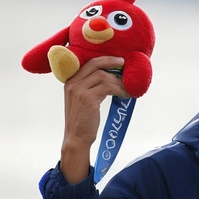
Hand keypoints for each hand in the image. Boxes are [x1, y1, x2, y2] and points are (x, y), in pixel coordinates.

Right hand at [60, 56, 129, 182]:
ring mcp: (79, 90)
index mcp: (70, 82)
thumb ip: (90, 86)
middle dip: (113, 63)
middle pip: (96, 65)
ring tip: (128, 89)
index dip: (105, 60)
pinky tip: (126, 95)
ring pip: (105, 77)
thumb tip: (111, 77)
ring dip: (120, 82)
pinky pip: (109, 87)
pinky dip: (120, 90)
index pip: (89, 63)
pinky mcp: (88, 99)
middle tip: (126, 66)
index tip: (118, 60)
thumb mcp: (82, 100)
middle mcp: (72, 84)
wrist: (77, 138)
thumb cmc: (83, 120)